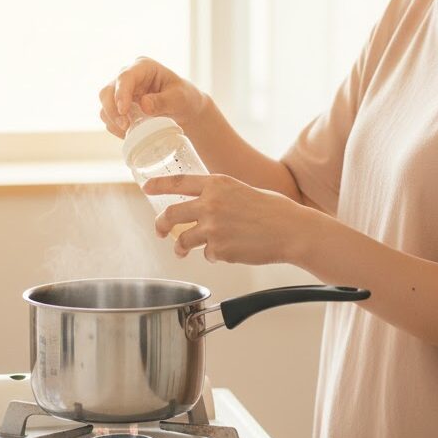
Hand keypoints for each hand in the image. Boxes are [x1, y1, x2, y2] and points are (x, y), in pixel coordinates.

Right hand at [98, 57, 205, 137]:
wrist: (185, 110)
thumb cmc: (184, 98)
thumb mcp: (180, 98)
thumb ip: (164, 101)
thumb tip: (144, 105)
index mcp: (144, 67)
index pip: (125, 77)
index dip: (121, 93)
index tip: (123, 110)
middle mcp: (128, 76)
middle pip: (108, 90)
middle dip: (112, 110)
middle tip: (125, 126)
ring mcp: (122, 91)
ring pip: (105, 104)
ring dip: (113, 120)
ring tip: (129, 132)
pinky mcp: (119, 105)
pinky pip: (108, 116)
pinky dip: (115, 127)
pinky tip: (129, 133)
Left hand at [146, 174, 312, 264]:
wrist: (291, 230)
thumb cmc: (274, 210)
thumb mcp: (243, 190)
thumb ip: (220, 195)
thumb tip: (204, 204)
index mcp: (217, 184)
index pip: (177, 182)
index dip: (158, 185)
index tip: (146, 188)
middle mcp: (210, 204)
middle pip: (170, 215)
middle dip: (160, 225)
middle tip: (159, 231)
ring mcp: (212, 228)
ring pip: (182, 241)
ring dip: (180, 248)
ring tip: (182, 252)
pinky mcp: (219, 250)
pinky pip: (208, 255)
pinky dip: (215, 255)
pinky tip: (230, 251)